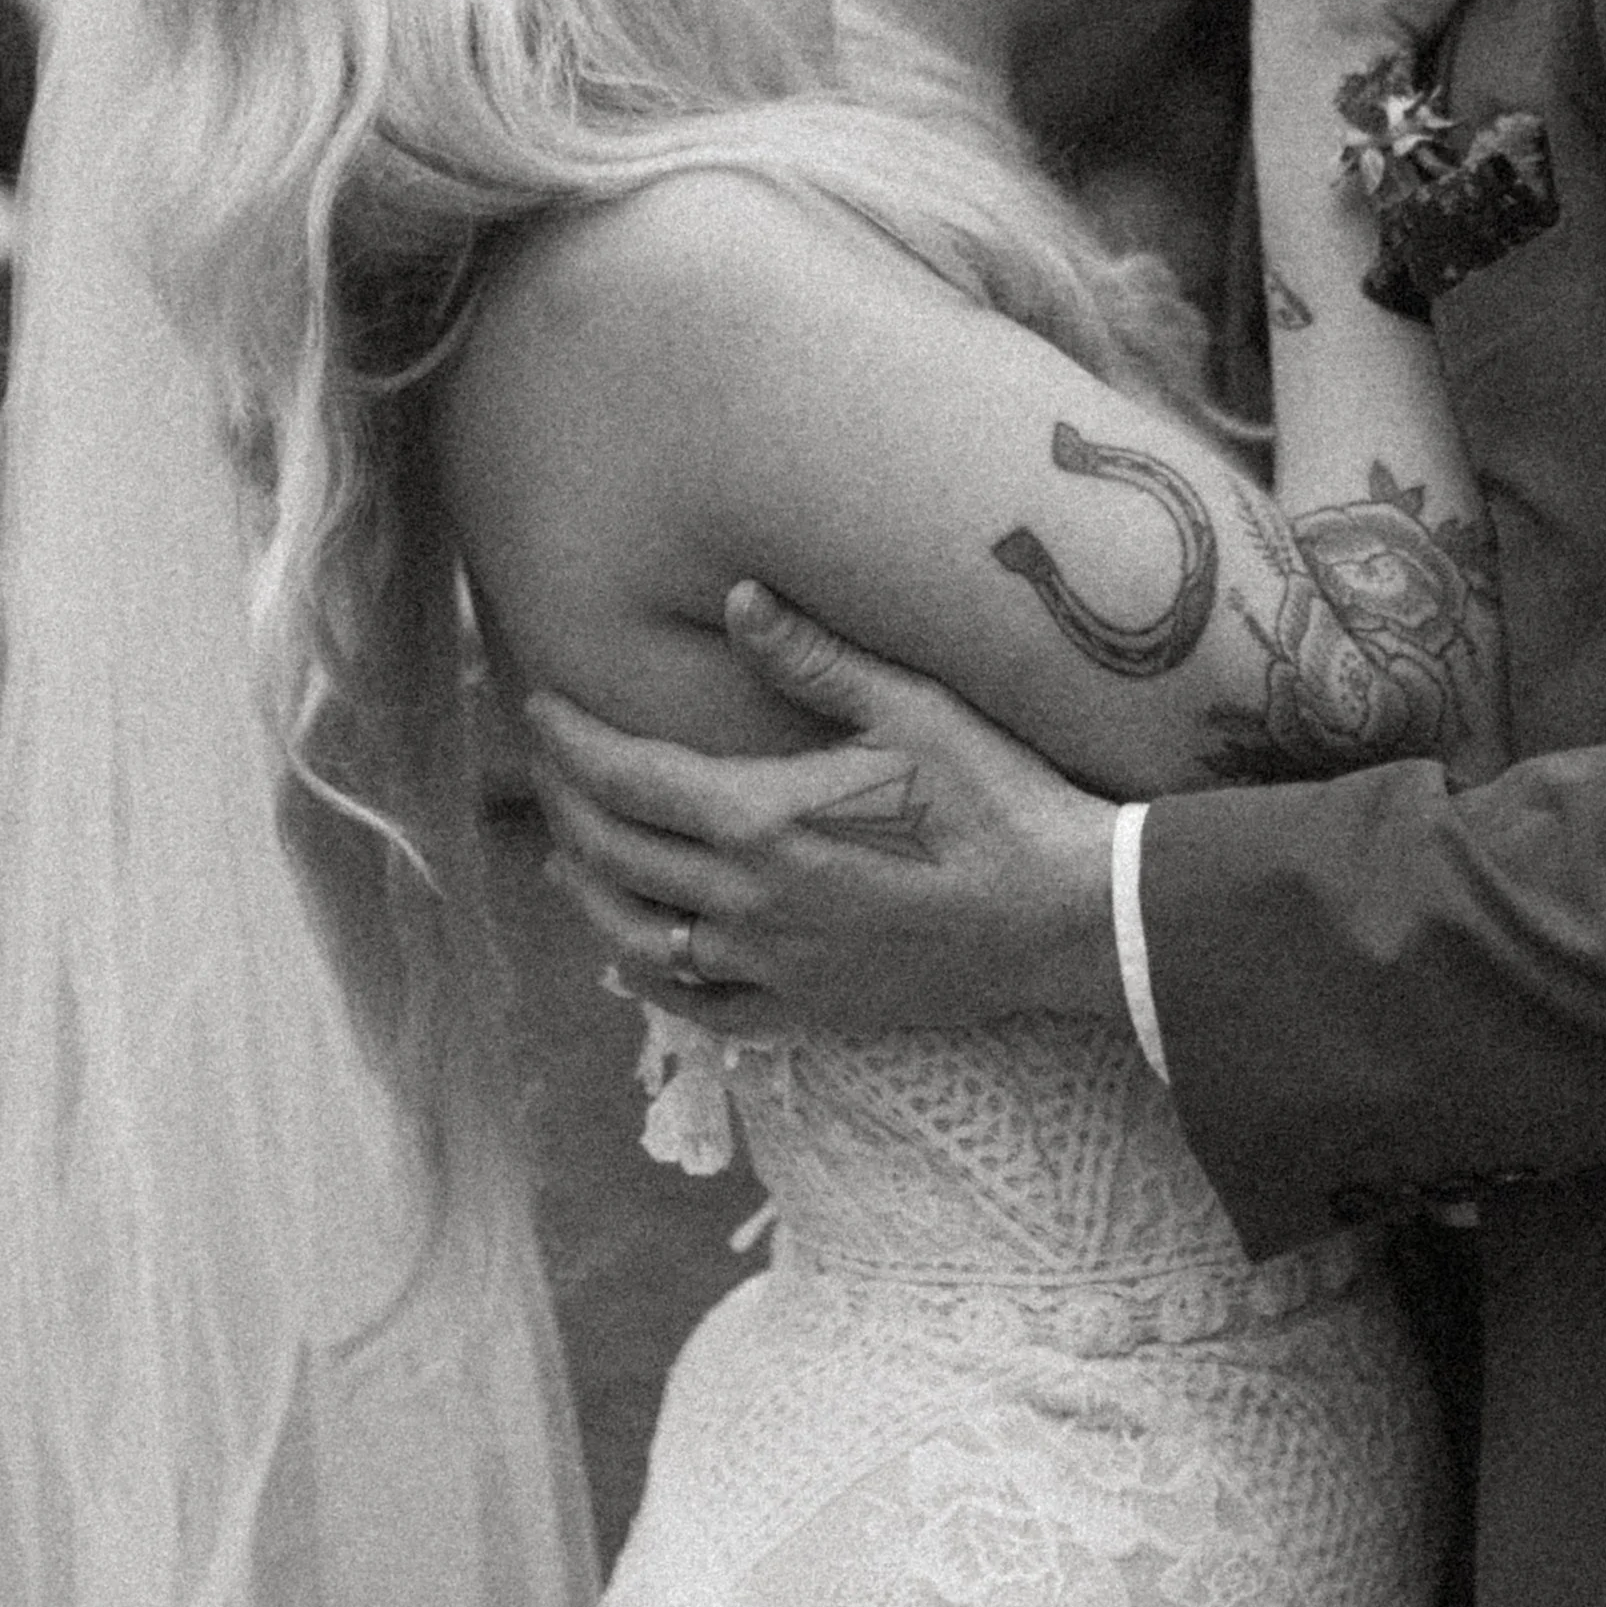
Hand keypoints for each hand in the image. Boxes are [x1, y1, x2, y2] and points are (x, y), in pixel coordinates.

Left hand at [528, 584, 1124, 1039]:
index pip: (622, 776)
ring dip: (587, 891)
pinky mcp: (808, 1008)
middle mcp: (747, 899)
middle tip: (547, 762)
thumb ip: (814, 660)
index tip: (539, 705)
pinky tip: (634, 959)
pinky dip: (651, 981)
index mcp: (760, 819)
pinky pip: (699, 1006)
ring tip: (567, 855)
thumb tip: (736, 599)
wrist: (1066, 917)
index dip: (568, 738)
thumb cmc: (999, 803)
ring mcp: (772, 963)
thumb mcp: (914, 710)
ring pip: (634, 937)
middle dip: (563, 801)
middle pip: (611, 851)